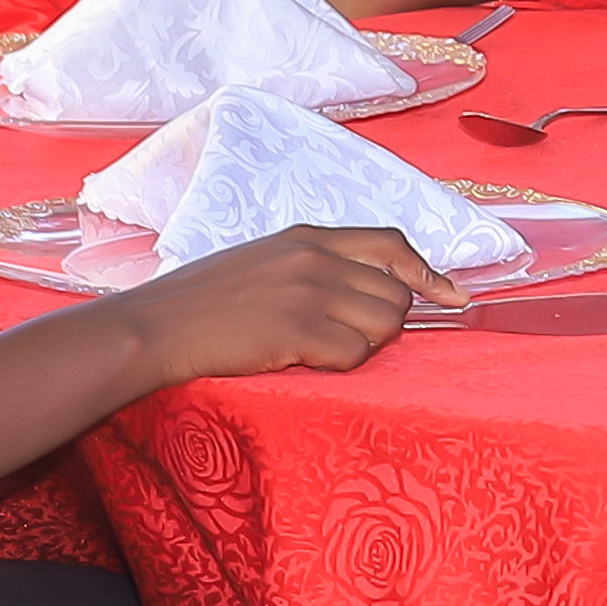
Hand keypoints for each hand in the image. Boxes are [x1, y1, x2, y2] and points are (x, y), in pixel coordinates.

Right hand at [128, 222, 444, 380]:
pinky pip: (355, 355)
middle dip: (383, 324)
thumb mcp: (262, 263)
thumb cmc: (200, 303)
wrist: (153, 327)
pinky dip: (337, 366)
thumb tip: (362, 291)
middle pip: (397, 293)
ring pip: (385, 324)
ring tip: (317, 350)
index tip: (453, 296)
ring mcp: (309, 291)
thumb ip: (312, 267)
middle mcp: (316, 258)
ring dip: (363, 346)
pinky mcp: (298, 328)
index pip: (391, 244)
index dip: (428, 273)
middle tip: (341, 340)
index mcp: (307, 238)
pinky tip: (300, 361)